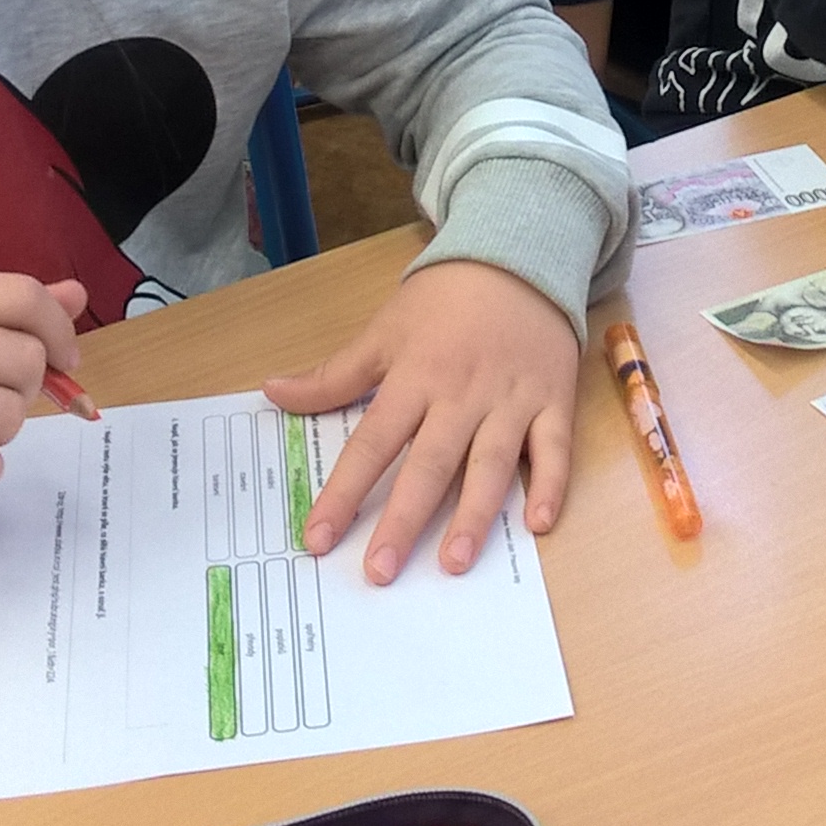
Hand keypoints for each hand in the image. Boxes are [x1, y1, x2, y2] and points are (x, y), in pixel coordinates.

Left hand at [265, 261, 577, 585]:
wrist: (518, 255)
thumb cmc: (445, 300)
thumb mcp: (384, 331)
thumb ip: (333, 375)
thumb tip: (271, 392)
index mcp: (414, 378)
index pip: (371, 444)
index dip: (343, 492)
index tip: (318, 538)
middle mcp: (461, 395)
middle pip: (428, 464)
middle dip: (403, 520)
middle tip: (380, 570)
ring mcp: (511, 401)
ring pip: (491, 464)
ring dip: (474, 514)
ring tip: (453, 562)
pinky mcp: (553, 401)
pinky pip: (555, 450)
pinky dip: (550, 485)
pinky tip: (538, 526)